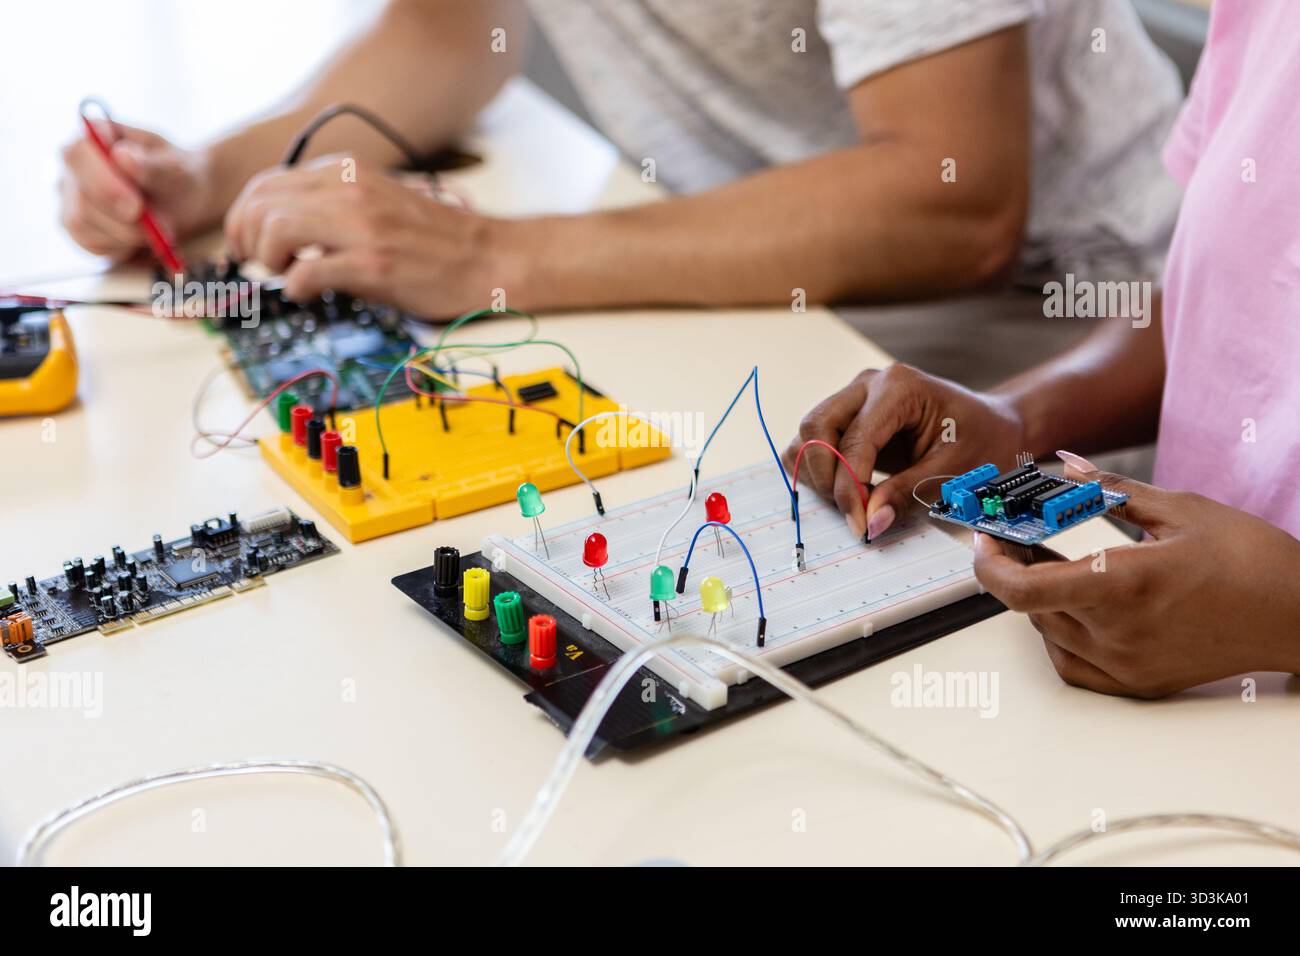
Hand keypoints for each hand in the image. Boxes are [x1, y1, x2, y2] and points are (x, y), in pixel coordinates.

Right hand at [59, 121, 212, 259]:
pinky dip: (122, 246)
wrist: (184, 199)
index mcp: (92, 137)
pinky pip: (91, 244)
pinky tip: (142, 236)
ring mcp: (71, 198)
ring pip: (82, 224)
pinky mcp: (79, 228)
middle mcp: (73, 167)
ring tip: (158, 228)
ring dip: (127, 234)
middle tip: (158, 227)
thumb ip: (152, 165)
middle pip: (79, 197)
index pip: (77, 154)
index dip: (103, 183)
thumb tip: (121, 156)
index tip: (136, 207)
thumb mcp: (176, 167)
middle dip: (121, 219)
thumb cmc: (177, 175)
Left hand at [224, 156, 515, 316]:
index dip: (244, 217)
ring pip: (275, 229)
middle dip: (247, 239)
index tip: (248, 245)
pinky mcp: (374, 264)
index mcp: (347, 172)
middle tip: (261, 265)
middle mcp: (349, 190)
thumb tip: (279, 228)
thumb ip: (330, 205)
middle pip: (262, 203)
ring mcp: (362, 226)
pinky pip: (306, 271)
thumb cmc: (433, 240)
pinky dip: (295, 287)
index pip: (266, 183)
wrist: (488, 258)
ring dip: (268, 260)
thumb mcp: (375, 203)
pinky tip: (309, 293)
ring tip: (287, 276)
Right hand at [782, 364, 1025, 538]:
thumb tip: (871, 521)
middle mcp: (868, 385)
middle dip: (827, 477)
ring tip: (854, 499)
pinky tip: (848, 488)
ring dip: (819, 473)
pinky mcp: (847, 416)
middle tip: (853, 512)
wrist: (990, 427)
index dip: (849, 487)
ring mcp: (854, 397)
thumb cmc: (980, 440)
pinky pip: (812, 441)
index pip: (854, 440)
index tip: (859, 523)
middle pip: (816, 427)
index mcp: (899, 388)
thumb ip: (907, 494)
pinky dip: (818, 468)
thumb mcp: (953, 472)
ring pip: (808, 434)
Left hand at [974, 457, 1299, 697]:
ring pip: (1045, 631)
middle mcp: (1119, 632)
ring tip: (1056, 562)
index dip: (989, 564)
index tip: (985, 539)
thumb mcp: (1182, 510)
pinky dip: (1057, 633)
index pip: (1024, 589)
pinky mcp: (1135, 683)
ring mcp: (1126, 664)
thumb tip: (1067, 468)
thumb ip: (1112, 490)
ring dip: (1037, 596)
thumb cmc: (1254, 563)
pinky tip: (1073, 605)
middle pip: (1030, 603)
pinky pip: (1070, 663)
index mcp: (1126, 584)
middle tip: (1022, 534)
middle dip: (1016, 564)